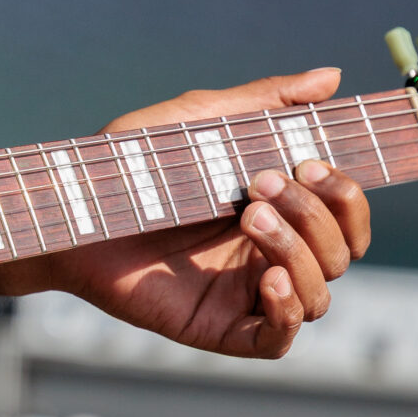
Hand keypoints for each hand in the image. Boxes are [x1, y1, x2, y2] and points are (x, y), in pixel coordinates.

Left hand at [4, 69, 369, 359]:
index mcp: (277, 209)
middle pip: (341, 253)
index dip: (346, 194)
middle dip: (317, 215)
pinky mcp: (219, 328)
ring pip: (320, 294)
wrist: (71, 207)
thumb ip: (264, 101)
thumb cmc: (129, 163)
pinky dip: (287, 311)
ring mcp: (246, 294)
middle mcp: (269, 253)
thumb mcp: (200, 122)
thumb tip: (331, 77)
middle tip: (263, 183)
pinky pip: (278, 339)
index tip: (311, 161)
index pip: (346, 215)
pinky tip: (268, 278)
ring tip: (249, 216)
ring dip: (299, 252)